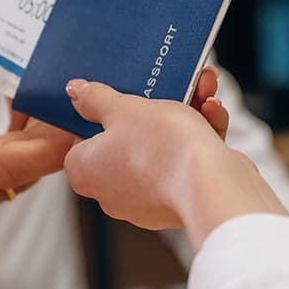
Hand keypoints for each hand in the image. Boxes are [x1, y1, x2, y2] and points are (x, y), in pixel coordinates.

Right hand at [0, 37, 74, 229]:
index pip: (9, 164)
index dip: (50, 141)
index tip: (67, 107)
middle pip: (23, 173)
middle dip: (50, 135)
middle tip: (58, 93)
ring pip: (17, 181)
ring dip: (34, 145)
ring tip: (32, 101)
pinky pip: (4, 186)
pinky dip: (18, 157)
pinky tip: (14, 124)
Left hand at [63, 77, 285, 248]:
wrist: (210, 184)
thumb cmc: (161, 148)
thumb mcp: (123, 108)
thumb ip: (96, 98)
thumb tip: (76, 92)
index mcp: (86, 171)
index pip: (83, 138)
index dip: (102, 115)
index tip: (121, 98)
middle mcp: (110, 192)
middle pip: (127, 140)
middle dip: (155, 109)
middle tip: (170, 87)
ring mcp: (146, 200)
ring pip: (161, 148)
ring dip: (184, 116)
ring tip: (202, 91)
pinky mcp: (178, 201)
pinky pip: (183, 163)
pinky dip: (198, 137)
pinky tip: (212, 113)